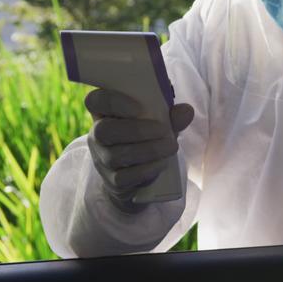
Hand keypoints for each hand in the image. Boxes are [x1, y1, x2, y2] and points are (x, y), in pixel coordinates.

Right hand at [85, 89, 193, 213]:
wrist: (136, 177)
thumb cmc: (146, 139)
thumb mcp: (158, 124)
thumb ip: (171, 117)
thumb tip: (186, 111)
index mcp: (104, 113)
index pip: (95, 100)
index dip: (114, 102)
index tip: (139, 108)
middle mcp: (97, 135)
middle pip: (104, 130)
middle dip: (137, 130)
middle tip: (164, 130)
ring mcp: (102, 160)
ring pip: (116, 155)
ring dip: (149, 150)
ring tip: (171, 146)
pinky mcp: (113, 181)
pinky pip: (125, 177)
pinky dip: (148, 169)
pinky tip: (162, 163)